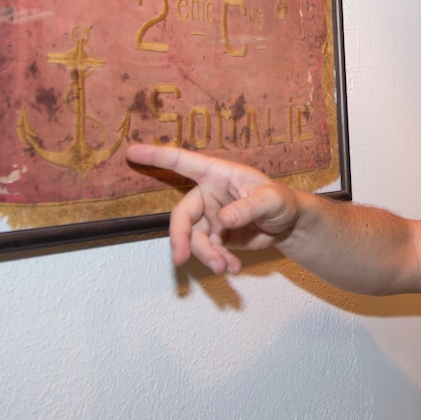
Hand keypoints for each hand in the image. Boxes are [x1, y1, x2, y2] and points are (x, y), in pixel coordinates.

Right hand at [126, 144, 301, 274]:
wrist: (288, 225)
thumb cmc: (280, 201)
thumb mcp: (271, 199)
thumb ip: (249, 207)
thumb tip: (224, 219)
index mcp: (217, 174)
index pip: (182, 162)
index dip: (157, 156)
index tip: (131, 151)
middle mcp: (208, 195)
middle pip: (182, 216)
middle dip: (180, 238)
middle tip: (182, 258)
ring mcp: (209, 217)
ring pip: (194, 239)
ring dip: (206, 255)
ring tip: (226, 267)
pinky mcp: (215, 237)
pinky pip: (208, 252)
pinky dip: (218, 262)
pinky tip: (233, 268)